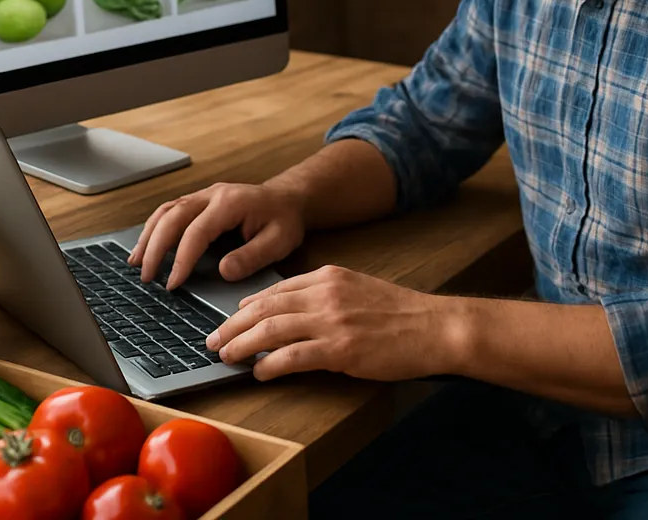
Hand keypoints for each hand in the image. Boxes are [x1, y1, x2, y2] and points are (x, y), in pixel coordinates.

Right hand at [128, 181, 306, 288]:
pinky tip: (146, 246)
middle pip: (173, 216)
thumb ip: (253, 256)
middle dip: (155, 247)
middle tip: (146, 277)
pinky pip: (170, 210)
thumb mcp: (279, 241)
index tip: (172, 284)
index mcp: (231, 203)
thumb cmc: (284, 220)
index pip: (197, 231)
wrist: (287, 198)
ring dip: (149, 235)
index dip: (182, 259)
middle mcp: (213, 195)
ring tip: (135, 262)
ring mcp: (204, 195)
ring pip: (166, 210)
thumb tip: (223, 271)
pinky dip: (155, 228)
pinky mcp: (200, 201)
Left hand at [205, 265, 451, 381]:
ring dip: (242, 344)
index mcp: (328, 276)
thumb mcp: (357, 289)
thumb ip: (325, 295)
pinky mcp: (341, 349)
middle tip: (213, 338)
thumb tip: (291, 311)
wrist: (434, 327)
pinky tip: (258, 373)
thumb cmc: (400, 313)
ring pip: (271, 330)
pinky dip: (270, 365)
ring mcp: (332, 320)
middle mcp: (325, 293)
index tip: (231, 317)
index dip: (248, 305)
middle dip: (233, 324)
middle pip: (265, 307)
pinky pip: (293, 356)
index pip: (276, 289)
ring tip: (225, 355)